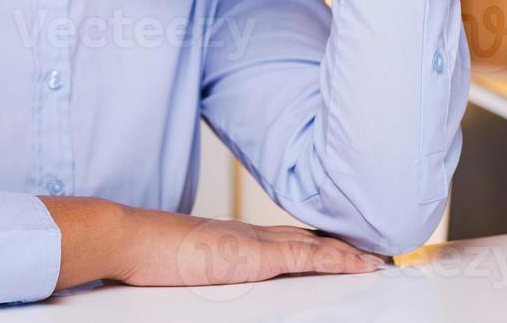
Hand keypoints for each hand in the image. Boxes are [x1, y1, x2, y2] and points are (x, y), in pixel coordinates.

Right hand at [118, 208, 384, 286]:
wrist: (130, 238)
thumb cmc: (143, 253)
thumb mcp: (180, 262)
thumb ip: (200, 264)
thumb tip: (201, 273)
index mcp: (231, 237)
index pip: (282, 237)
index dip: (312, 240)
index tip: (336, 244)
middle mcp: (247, 233)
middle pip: (303, 236)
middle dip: (336, 243)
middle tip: (368, 250)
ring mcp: (253, 242)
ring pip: (313, 244)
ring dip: (347, 251)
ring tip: (376, 258)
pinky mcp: (255, 255)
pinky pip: (307, 256)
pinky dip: (337, 258)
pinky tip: (358, 263)